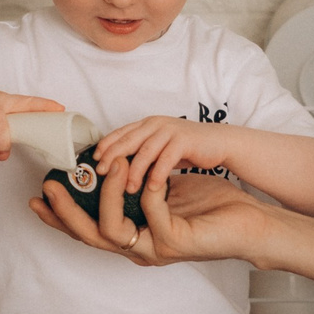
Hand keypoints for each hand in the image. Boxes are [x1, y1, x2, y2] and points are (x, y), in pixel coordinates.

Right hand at [30, 171, 271, 265]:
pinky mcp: (175, 243)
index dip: (59, 216)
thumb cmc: (211, 206)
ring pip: (111, 231)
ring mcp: (155, 249)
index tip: (38, 195)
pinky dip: (145, 191)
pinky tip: (148, 174)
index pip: (86, 230)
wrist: (250, 223)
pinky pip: (150, 215)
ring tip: (108, 167)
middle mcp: (139, 248)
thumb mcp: (164, 188)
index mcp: (133, 236)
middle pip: (88, 237)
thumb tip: (113, 158)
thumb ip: (138, 181)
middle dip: (64, 211)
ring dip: (105, 195)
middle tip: (51, 186)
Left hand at [94, 115, 231, 196]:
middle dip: (112, 158)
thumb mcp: (160, 149)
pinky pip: (167, 158)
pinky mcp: (184, 140)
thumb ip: (142, 154)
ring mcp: (170, 131)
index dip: (105, 146)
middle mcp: (156, 124)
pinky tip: (152, 188)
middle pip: (127, 140)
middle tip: (101, 175)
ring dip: (134, 171)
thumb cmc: (188, 148)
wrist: (220, 143)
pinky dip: (158, 174)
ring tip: (128, 189)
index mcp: (147, 124)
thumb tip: (116, 170)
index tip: (93, 162)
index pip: (120, 133)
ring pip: (145, 151)